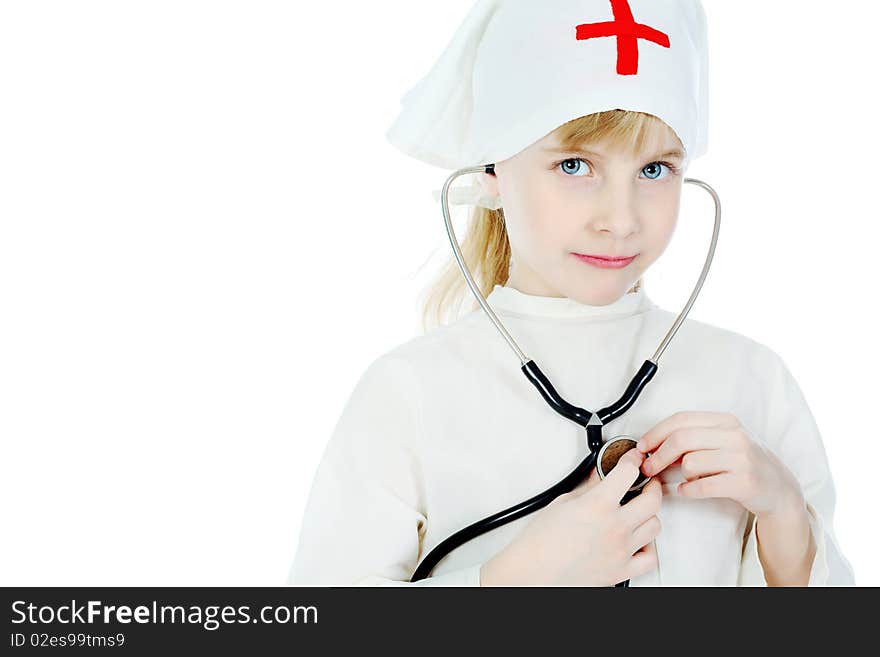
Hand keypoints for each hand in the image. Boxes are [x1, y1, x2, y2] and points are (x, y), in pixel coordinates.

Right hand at [481, 449, 662, 586]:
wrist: (532, 572)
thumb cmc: (539, 542)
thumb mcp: (562, 503)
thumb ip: (588, 488)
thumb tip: (600, 478)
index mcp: (597, 506)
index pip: (628, 473)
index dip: (632, 460)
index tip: (633, 459)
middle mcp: (614, 528)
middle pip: (652, 500)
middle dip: (651, 486)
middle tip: (645, 482)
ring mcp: (620, 551)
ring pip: (654, 526)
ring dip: (649, 515)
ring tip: (639, 511)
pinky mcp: (621, 571)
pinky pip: (650, 558)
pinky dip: (649, 547)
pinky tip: (639, 540)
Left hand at [635, 411, 803, 517]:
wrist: (779, 489)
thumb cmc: (744, 463)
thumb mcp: (722, 442)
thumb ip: (693, 439)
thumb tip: (653, 446)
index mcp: (725, 421)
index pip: (681, 419)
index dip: (655, 433)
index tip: (642, 446)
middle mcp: (735, 435)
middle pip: (681, 439)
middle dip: (658, 455)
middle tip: (648, 468)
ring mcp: (741, 458)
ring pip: (690, 463)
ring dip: (680, 475)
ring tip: (685, 480)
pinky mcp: (744, 482)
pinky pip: (702, 486)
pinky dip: (688, 490)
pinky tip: (688, 490)